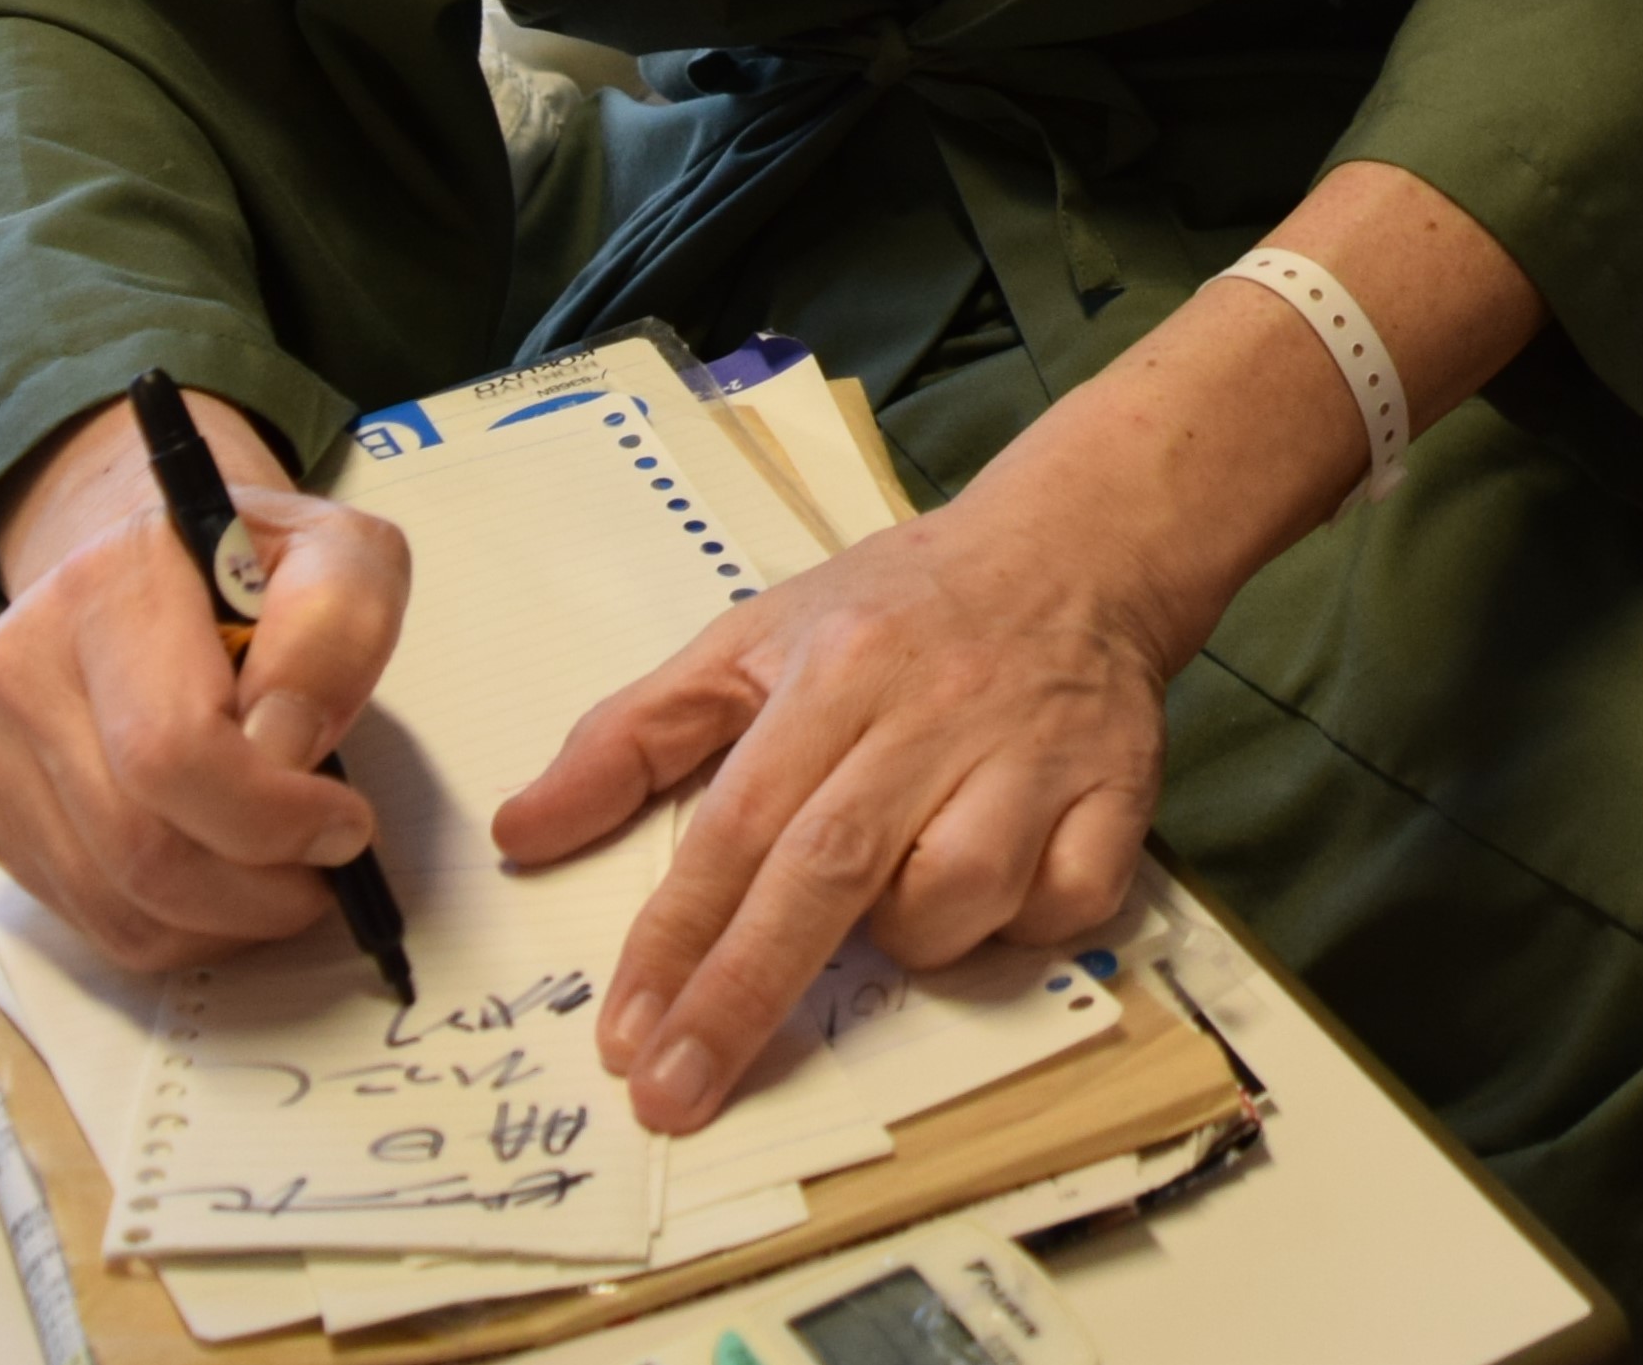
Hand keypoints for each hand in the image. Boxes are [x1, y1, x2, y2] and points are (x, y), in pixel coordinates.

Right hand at [0, 396, 408, 972]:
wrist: (156, 567)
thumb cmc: (260, 565)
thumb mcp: (343, 554)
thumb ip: (336, 628)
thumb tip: (283, 748)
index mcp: (107, 587)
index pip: (170, 749)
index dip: (269, 813)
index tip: (345, 820)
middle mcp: (26, 668)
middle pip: (137, 845)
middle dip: (256, 887)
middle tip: (328, 867)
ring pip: (113, 901)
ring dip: (225, 919)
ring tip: (290, 877)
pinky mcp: (1, 819)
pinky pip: (92, 918)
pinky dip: (180, 929)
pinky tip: (231, 881)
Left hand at [491, 492, 1166, 1133]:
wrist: (1076, 549)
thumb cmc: (896, 610)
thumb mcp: (750, 639)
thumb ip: (631, 736)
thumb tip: (521, 831)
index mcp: (833, 672)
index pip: (738, 823)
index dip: (677, 938)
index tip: (624, 1038)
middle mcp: (931, 714)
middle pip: (828, 874)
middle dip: (743, 995)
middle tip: (674, 1094)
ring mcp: (1034, 753)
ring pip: (955, 899)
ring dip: (911, 934)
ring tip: (900, 889)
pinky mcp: (1121, 788)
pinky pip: (1063, 904)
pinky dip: (1025, 924)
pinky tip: (1002, 881)